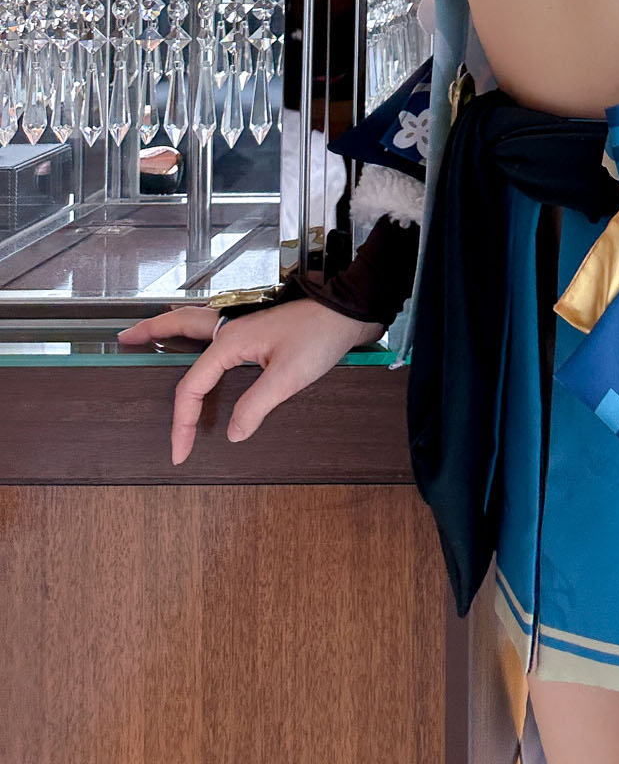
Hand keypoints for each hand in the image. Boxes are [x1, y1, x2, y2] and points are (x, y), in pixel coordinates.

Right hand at [117, 299, 385, 465]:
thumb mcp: (288, 377)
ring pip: (195, 321)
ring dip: (170, 325)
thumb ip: (255, 406)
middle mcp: (231, 327)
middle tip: (124, 338)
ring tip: (149, 333)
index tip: (179, 452)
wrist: (351, 311)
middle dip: (150, 332)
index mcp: (230, 341)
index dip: (182, 423)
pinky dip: (196, 330)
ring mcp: (245, 324)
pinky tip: (198, 341)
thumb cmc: (321, 337)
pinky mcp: (259, 327)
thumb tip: (231, 433)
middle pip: (179, 326)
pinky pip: (215, 328)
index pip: (191, 387)